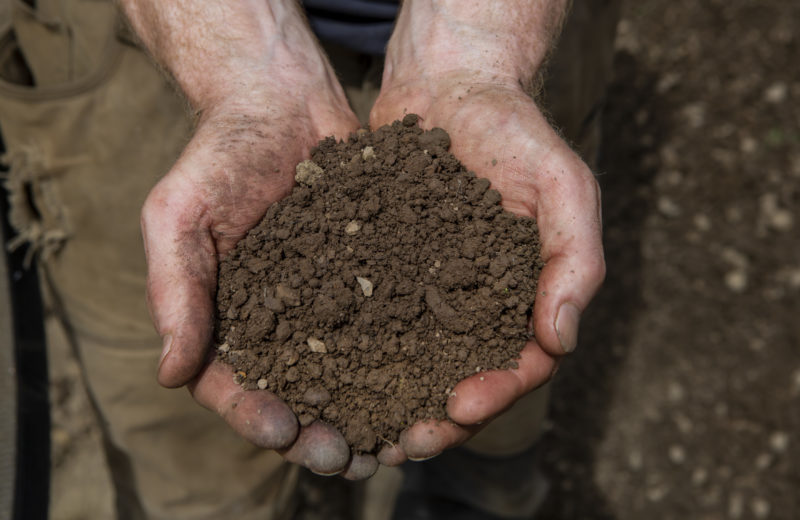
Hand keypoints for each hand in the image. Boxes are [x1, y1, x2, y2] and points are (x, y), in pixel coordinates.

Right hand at [141, 96, 382, 476]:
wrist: (283, 102)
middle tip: (344, 457)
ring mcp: (327, 302)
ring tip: (390, 441)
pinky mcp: (372, 278)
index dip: (254, 414)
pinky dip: (403, 359)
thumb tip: (170, 374)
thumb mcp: (179, 215)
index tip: (282, 431)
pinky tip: (426, 381)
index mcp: (224, 318)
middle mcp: (278, 320)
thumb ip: (174, 290)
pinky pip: (388, 326)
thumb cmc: (218, 154)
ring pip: (347, 374)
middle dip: (317, 431)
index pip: (231, 384)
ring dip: (366, 412)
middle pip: (295, 394)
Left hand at [369, 73, 604, 463]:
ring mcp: (433, 291)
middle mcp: (481, 303)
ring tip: (364, 429)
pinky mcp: (388, 271)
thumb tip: (561, 339)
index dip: (497, 392)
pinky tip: (327, 374)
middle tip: (406, 442)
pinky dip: (357, 353)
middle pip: (466, 377)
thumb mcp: (563, 185)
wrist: (451, 88)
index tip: (460, 406)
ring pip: (417, 362)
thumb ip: (574, 259)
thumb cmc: (515, 132)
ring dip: (395, 401)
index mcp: (528, 294)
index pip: (523, 363)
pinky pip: (375, 320)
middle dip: (440, 417)